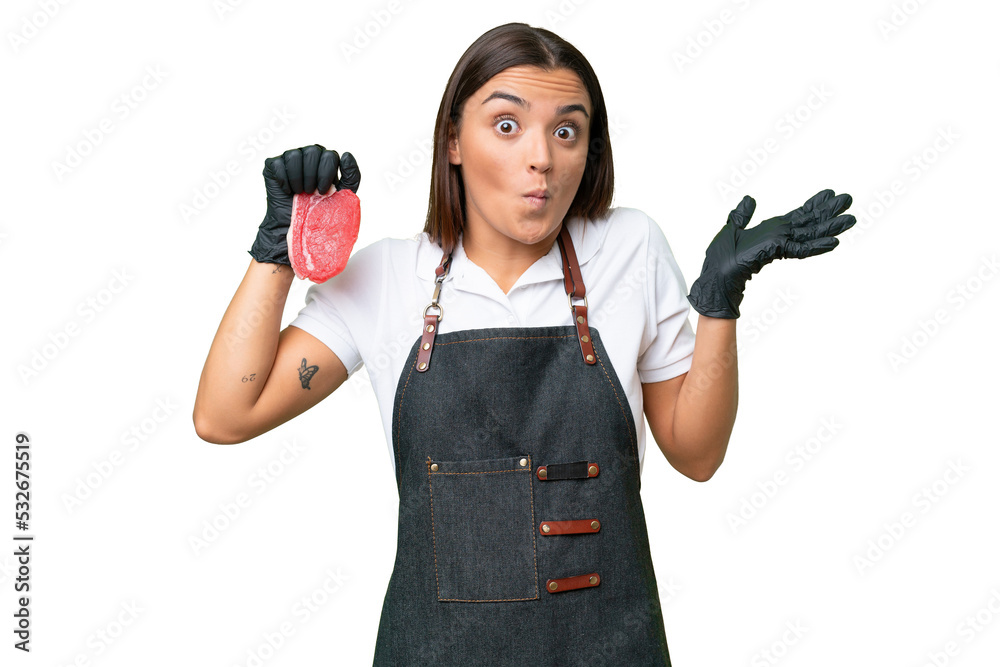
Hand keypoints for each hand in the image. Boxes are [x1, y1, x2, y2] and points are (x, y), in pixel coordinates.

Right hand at [248, 144, 360, 265]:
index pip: (330, 155)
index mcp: (325, 160)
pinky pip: (278, 163)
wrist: (298, 229)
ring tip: (300, 193)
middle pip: (313, 151)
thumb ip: (350, 175)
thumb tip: (347, 154)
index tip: (323, 192)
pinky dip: (284, 180)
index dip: (327, 173)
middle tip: (311, 193)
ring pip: (294, 155)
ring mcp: (289, 158)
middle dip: (313, 175)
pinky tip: (288, 191)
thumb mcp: (342, 195)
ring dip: (299, 177)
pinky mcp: (273, 166)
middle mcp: (308, 156)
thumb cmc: (321, 212)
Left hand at [687, 189, 855, 318]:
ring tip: (851, 220)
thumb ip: (742, 215)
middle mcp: (780, 236)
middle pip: (810, 221)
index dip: (814, 204)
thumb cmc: (721, 257)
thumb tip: (750, 199)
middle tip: (849, 200)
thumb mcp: (731, 229)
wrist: (715, 275)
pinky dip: (817, 246)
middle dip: (829, 211)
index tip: (829, 193)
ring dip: (831, 227)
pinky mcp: (777, 252)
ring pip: (811, 234)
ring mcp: (780, 245)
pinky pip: (801, 249)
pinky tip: (835, 242)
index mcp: (772, 230)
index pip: (798, 214)